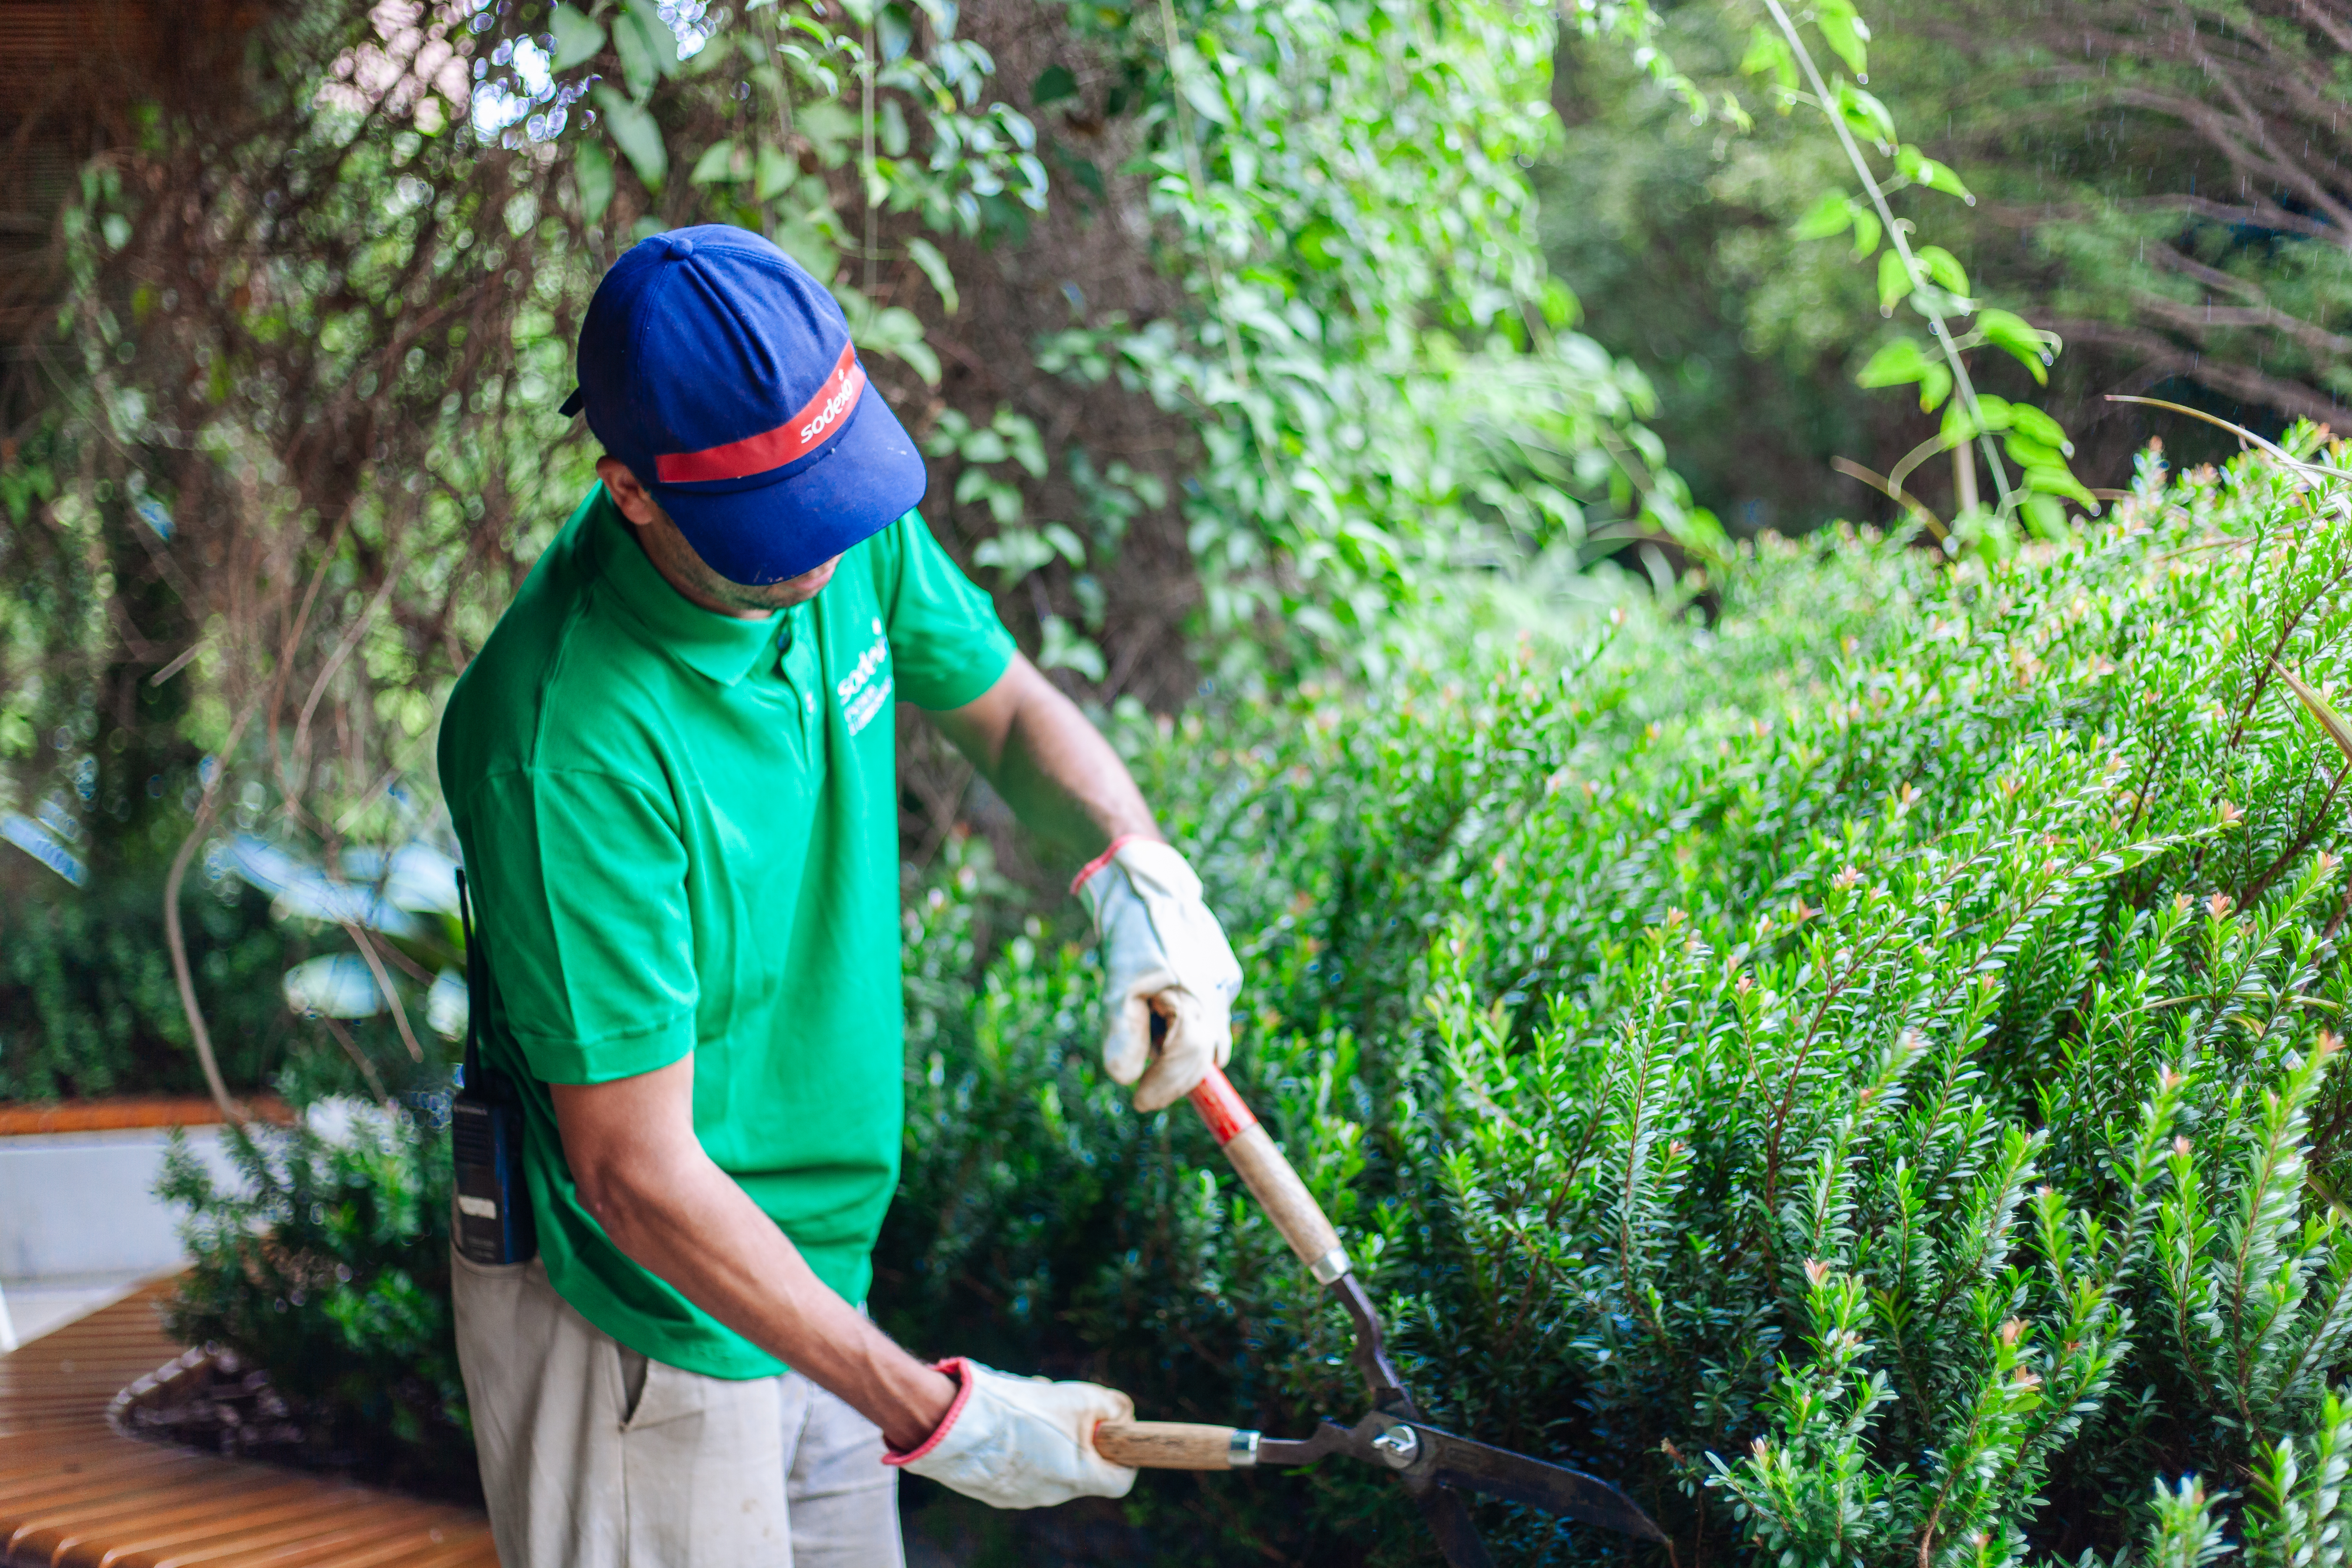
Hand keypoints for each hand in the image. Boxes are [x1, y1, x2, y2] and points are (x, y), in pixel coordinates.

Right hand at [885, 1359, 1136, 1508]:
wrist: (952, 1423)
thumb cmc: (1019, 1409)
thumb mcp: (1077, 1397)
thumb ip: (1111, 1407)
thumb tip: (1121, 1415)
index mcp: (1077, 1478)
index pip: (1120, 1481)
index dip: (1122, 1454)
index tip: (1111, 1430)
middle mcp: (1051, 1495)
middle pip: (1081, 1465)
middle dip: (1078, 1434)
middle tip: (1060, 1404)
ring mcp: (1021, 1496)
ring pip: (1050, 1463)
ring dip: (1047, 1436)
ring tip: (1027, 1407)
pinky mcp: (995, 1491)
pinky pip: (1021, 1467)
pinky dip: (1021, 1446)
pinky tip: (1005, 1422)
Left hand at [1073, 837, 1243, 1111]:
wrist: (1149, 884)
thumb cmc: (1133, 932)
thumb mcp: (1118, 983)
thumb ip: (1124, 1032)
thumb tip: (1123, 1079)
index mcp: (1197, 996)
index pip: (1190, 1060)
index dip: (1166, 1086)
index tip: (1139, 1102)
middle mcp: (1220, 994)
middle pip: (1204, 1056)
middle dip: (1173, 1075)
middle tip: (1143, 1086)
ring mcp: (1226, 984)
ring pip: (1207, 1038)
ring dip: (1178, 1047)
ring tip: (1148, 1021)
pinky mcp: (1224, 975)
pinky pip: (1207, 1015)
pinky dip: (1184, 1024)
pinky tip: (1163, 1004)